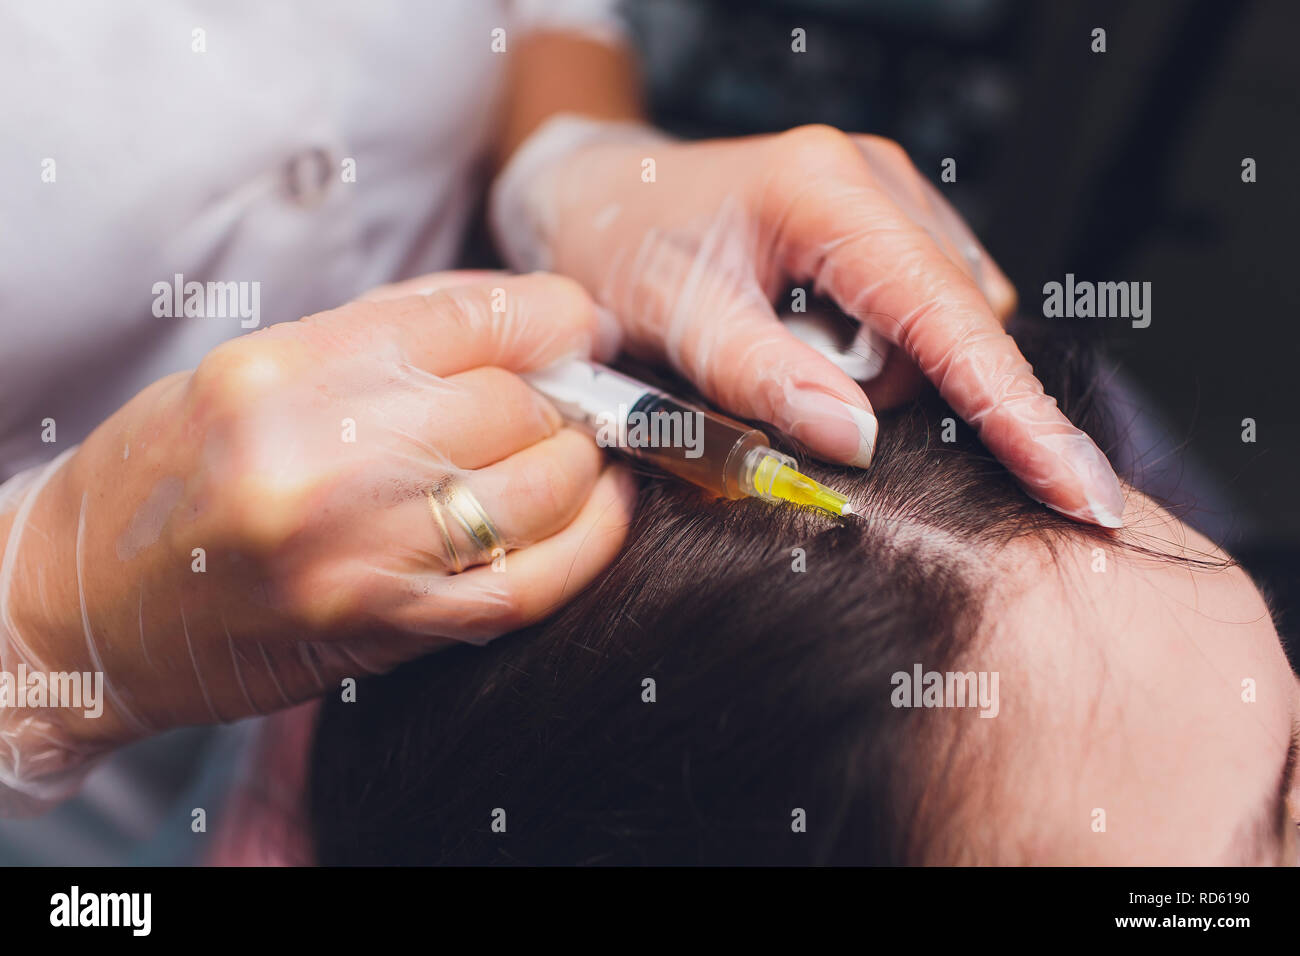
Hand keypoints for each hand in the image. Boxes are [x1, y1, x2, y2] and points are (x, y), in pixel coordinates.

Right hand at [0, 272, 634, 802]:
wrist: (86, 608)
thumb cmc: (171, 476)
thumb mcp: (254, 370)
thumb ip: (392, 336)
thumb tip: (535, 316)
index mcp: (282, 374)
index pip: (471, 318)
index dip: (553, 316)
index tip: (578, 325)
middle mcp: (319, 461)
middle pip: (514, 402)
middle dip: (564, 394)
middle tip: (573, 395)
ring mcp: (355, 554)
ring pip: (538, 486)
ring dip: (581, 462)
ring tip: (577, 450)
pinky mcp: (384, 629)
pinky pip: (529, 583)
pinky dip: (589, 542)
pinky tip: (601, 510)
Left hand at [493, 119, 1124, 527]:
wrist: (596, 197)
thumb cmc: (620, 246)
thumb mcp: (671, 320)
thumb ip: (763, 378)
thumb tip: (855, 438)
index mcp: (827, 192)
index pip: (948, 317)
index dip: (1015, 411)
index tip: (1074, 486)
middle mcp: (875, 181)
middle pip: (954, 327)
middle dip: (894, 391)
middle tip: (780, 386)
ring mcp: (885, 197)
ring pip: (941, 327)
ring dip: (875, 375)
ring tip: (774, 350)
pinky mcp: (880, 224)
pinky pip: (918, 316)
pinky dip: (874, 355)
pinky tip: (802, 340)